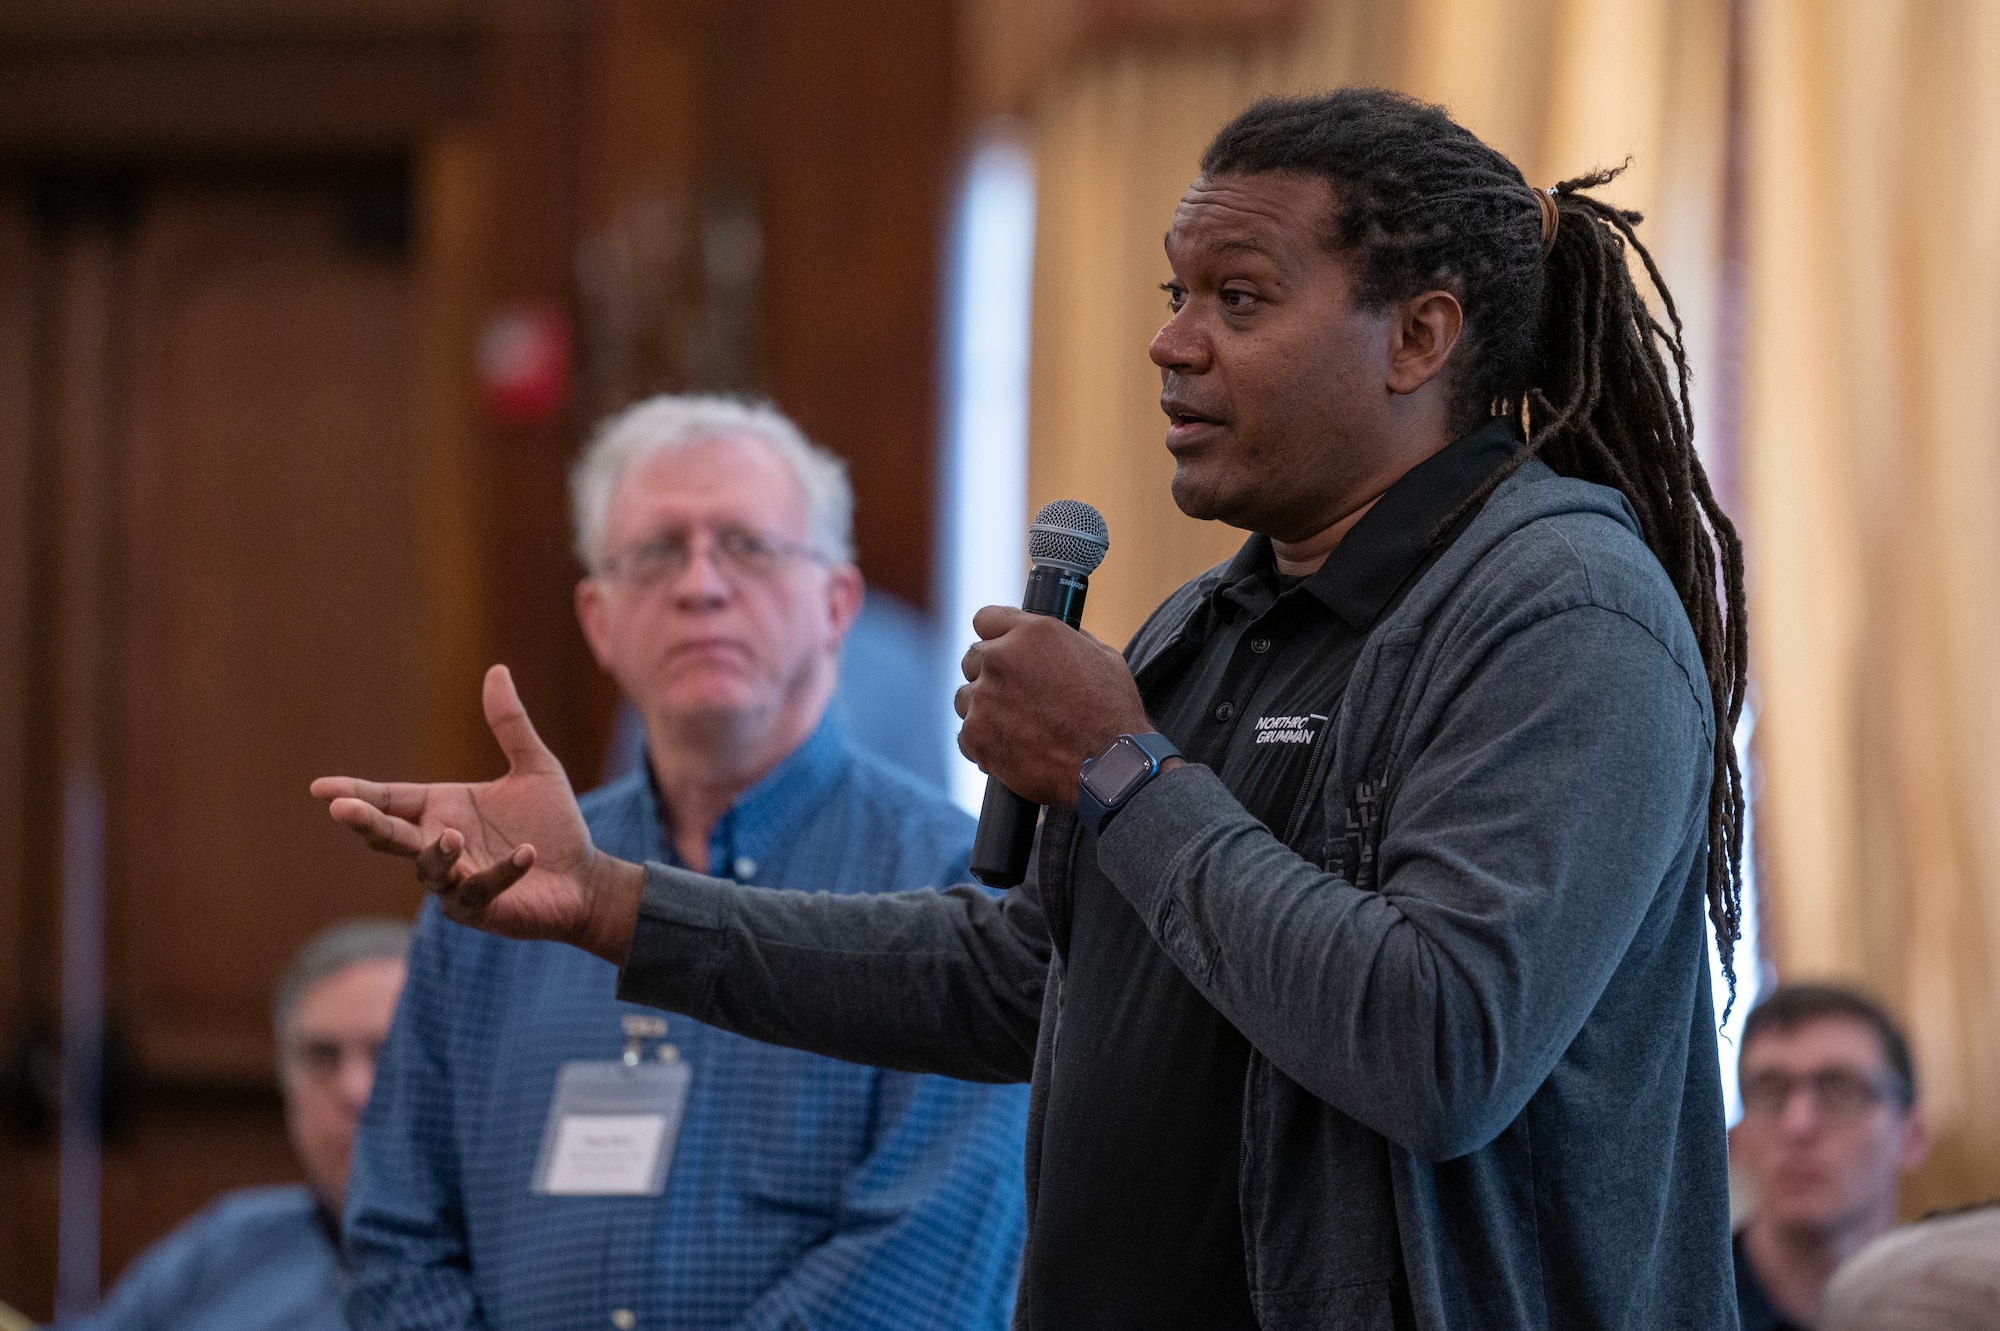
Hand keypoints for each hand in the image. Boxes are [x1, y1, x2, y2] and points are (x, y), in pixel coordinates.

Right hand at [310, 665, 643, 964]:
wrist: (584, 876)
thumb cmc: (552, 824)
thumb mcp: (535, 767)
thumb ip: (510, 724)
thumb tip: (497, 670)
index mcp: (441, 808)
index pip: (390, 799)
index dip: (357, 793)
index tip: (319, 788)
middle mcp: (440, 843)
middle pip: (391, 835)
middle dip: (366, 823)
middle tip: (342, 809)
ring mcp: (456, 881)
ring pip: (430, 869)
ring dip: (439, 853)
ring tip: (453, 836)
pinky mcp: (482, 907)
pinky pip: (481, 889)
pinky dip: (501, 871)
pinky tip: (526, 853)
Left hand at [954, 607, 1152, 806]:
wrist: (1111, 767)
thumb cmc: (1113, 713)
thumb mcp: (1102, 657)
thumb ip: (1069, 640)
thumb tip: (1054, 638)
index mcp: (1033, 634)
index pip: (986, 619)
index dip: (995, 636)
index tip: (1001, 651)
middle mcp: (1002, 658)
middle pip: (973, 658)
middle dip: (990, 675)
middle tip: (1016, 697)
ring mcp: (985, 697)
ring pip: (966, 698)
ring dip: (985, 709)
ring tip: (1018, 728)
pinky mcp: (976, 735)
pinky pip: (966, 734)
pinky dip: (984, 743)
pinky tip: (1012, 748)